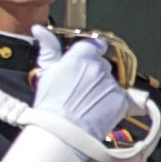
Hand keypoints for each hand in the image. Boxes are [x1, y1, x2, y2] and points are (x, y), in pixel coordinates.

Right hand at [27, 27, 143, 156]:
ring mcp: (112, 84)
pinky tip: (95, 112)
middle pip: (102, 64)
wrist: (62, 133)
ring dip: (101, 90)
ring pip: (110, 82)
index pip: (95, 44)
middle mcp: (100, 67)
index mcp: (82, 56)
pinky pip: (119, 98)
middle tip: (79, 90)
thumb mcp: (46, 72)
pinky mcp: (121, 101)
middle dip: (93, 74)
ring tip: (86, 104)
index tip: (84, 63)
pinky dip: (110, 104)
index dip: (90, 53)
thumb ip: (48, 47)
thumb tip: (39, 29)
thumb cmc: (50, 104)